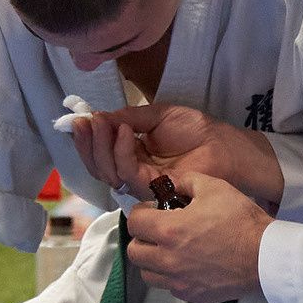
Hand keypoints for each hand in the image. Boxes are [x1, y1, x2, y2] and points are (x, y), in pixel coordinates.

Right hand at [74, 102, 283, 211]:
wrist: (222, 143)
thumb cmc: (195, 129)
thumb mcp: (156, 115)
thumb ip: (128, 116)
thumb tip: (99, 116)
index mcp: (132, 152)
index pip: (101, 150)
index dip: (87, 137)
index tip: (79, 118)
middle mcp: (133, 169)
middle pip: (98, 164)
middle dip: (87, 143)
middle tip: (85, 121)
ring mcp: (141, 181)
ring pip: (108, 170)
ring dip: (100, 144)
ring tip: (103, 121)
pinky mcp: (153, 187)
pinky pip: (128, 171)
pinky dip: (121, 150)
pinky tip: (125, 132)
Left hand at [123, 172, 268, 302]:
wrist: (266, 255)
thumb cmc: (242, 222)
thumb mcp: (214, 188)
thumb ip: (185, 180)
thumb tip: (169, 181)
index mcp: (170, 230)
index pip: (134, 222)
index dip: (140, 213)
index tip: (150, 211)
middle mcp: (168, 259)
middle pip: (134, 251)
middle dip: (141, 237)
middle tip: (156, 230)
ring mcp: (179, 281)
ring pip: (147, 273)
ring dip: (152, 260)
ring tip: (168, 250)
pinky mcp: (192, 295)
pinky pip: (169, 287)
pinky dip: (171, 276)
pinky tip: (186, 264)